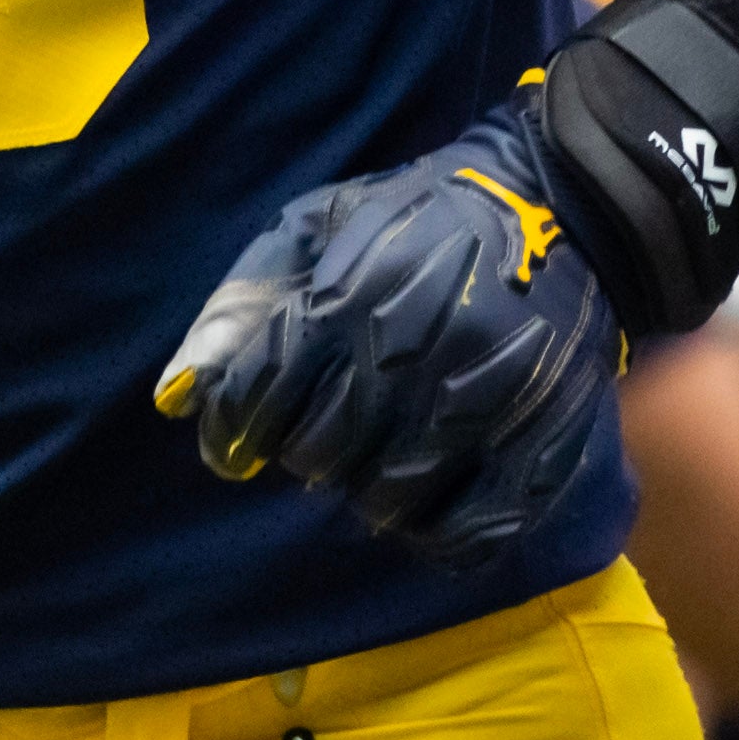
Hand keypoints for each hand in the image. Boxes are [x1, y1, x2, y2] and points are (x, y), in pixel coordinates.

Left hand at [155, 104, 619, 565]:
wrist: (563, 206)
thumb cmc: (421, 218)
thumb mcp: (319, 226)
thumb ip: (242, 304)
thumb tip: (174, 399)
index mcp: (346, 297)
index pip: (257, 403)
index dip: (239, 431)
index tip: (244, 440)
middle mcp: (409, 355)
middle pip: (317, 457)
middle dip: (312, 450)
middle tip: (334, 428)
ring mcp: (479, 405)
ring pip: (384, 501)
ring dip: (370, 487)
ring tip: (386, 450)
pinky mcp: (539, 443)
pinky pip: (466, 533)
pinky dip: (437, 532)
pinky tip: (433, 498)